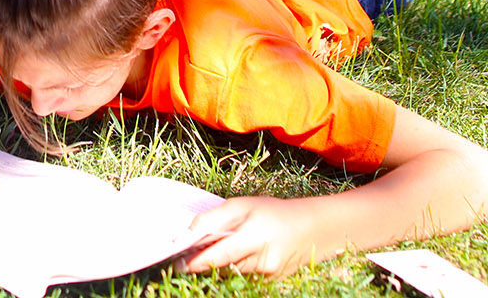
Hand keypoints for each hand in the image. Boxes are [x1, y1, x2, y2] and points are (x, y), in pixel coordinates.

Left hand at [173, 196, 319, 277]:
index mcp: (254, 236)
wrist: (311, 229)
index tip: (175, 263)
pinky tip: (232, 256)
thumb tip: (185, 235)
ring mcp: (267, 275)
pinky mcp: (270, 282)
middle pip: (222, 266)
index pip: (218, 255)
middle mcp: (262, 260)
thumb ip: (212, 219)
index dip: (195, 262)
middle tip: (182, 260)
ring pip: (231, 272)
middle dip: (202, 263)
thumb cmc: (271, 212)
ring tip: (208, 252)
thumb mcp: (241, 205)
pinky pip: (242, 275)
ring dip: (217, 265)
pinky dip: (232, 267)